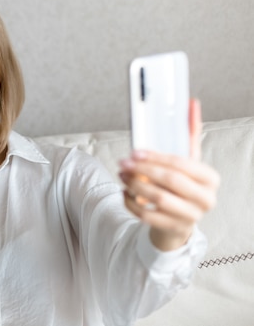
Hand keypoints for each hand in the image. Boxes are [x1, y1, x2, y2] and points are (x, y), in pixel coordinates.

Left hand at [118, 99, 219, 250]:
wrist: (179, 218)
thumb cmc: (182, 183)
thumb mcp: (188, 159)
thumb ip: (189, 132)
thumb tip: (191, 102)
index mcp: (210, 178)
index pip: (182, 164)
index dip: (156, 157)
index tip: (135, 152)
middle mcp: (206, 199)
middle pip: (169, 181)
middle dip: (142, 170)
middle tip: (123, 162)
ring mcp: (191, 216)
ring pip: (157, 198)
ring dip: (134, 184)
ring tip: (122, 175)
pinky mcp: (173, 228)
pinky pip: (146, 215)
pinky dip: (130, 202)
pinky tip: (124, 192)